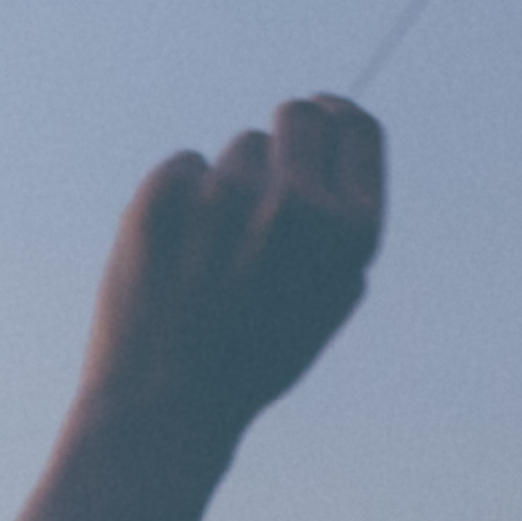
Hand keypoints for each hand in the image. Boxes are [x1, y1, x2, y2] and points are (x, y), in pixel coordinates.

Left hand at [84, 99, 383, 445]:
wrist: (165, 405)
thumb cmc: (254, 356)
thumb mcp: (329, 298)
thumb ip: (344, 221)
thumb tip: (341, 130)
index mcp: (349, 231)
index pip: (357, 127)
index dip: (337, 116)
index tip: (321, 115)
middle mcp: (296, 203)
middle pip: (297, 115)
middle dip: (285, 138)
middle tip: (262, 187)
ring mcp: (226, 193)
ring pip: (236, 151)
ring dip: (228, 188)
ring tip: (212, 258)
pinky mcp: (164, 193)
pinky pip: (184, 167)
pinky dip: (178, 201)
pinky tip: (173, 257)